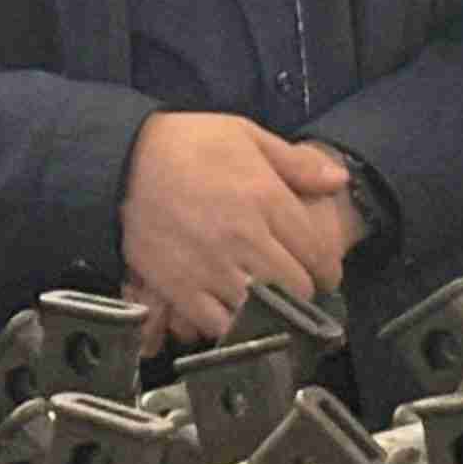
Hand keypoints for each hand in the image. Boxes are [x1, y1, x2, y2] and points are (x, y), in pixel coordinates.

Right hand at [120, 116, 351, 348]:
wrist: (122, 160)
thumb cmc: (189, 143)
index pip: (317, 254)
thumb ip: (297, 164)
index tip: (325, 276)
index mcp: (266, 199)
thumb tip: (340, 181)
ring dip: (270, 315)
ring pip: (261, 312)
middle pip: (295, 289)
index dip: (328, 271)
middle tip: (298, 292)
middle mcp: (244, 238)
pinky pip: (218, 325)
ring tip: (269, 308)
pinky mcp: (180, 287)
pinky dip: (232, 327)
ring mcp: (211, 267)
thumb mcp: (248, 136)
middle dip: (303, 294)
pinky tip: (235, 317)